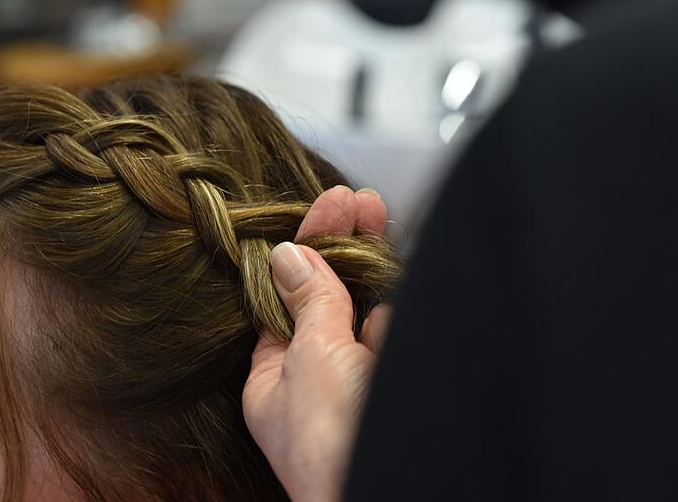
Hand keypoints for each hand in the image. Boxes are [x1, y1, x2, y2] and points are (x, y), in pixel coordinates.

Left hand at [243, 186, 391, 501]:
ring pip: (372, 312)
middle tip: (362, 204)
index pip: (288, 295)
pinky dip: (400, 313)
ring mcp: (364, 384)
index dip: (306, 247)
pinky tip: (399, 304)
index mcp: (277, 378)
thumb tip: (291, 256)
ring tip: (380, 232)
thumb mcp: (312, 359)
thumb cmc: (333, 449)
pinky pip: (399, 334)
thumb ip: (309, 303)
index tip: (329, 205)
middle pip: (332, 297)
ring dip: (376, 272)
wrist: (396, 488)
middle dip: (347, 247)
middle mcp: (320, 380)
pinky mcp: (400, 383)